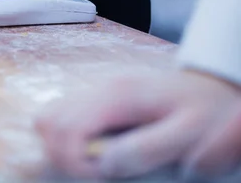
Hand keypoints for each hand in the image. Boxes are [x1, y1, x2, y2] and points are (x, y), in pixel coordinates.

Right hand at [35, 71, 240, 179]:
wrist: (212, 87)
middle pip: (49, 121)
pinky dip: (66, 137)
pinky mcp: (96, 98)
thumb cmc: (205, 110)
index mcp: (118, 96)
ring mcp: (95, 91)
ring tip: (91, 162)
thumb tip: (102, 165)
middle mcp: (100, 89)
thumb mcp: (188, 133)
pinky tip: (93, 149)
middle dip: (62, 156)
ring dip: (59, 145)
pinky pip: (62, 116)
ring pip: (49, 117)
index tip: (98, 178)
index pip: (67, 127)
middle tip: (95, 174)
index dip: (72, 161)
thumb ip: (147, 149)